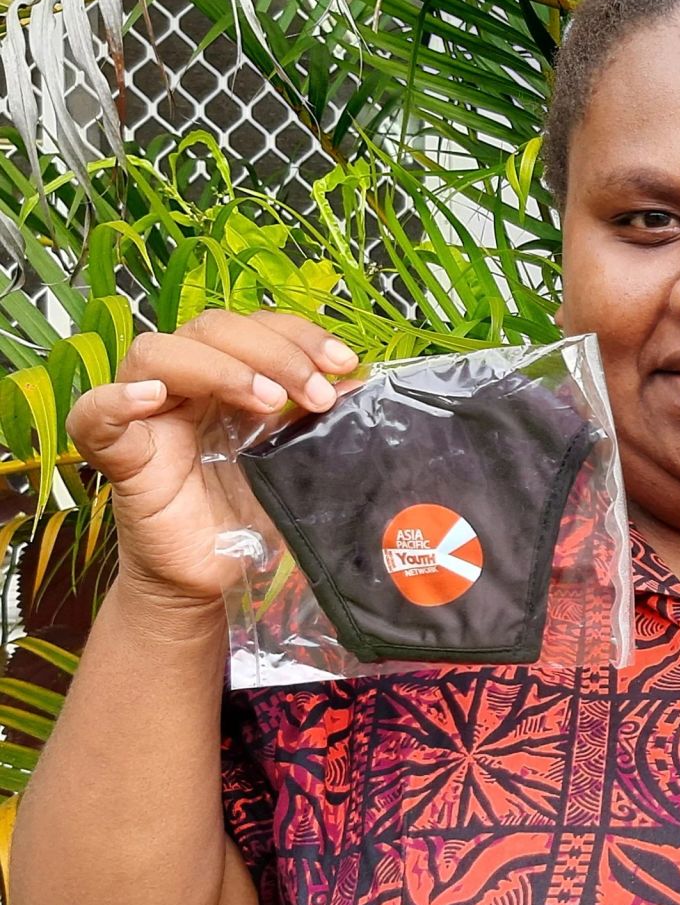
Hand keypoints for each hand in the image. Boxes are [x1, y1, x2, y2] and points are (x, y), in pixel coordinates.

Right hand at [66, 311, 356, 612]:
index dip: (298, 334)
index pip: (255, 326)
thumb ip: (320, 424)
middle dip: (274, 351)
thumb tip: (359, 385)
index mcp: (231, 377)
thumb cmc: (253, 515)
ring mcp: (148, 415)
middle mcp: (186, 385)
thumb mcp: (298, 463)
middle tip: (317, 394)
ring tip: (269, 403)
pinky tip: (152, 398)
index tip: (344, 362)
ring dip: (220, 366)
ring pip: (158, 351)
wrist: (216, 578)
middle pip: (211, 328)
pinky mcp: (120, 455)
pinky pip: (94, 414)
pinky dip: (117, 398)